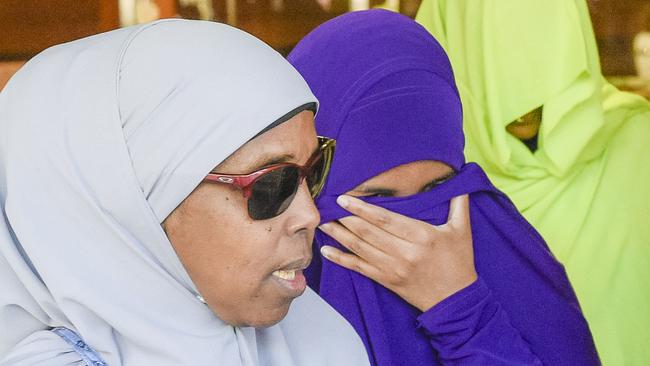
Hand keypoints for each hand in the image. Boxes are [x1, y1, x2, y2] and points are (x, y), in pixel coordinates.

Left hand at [319, 194, 475, 310]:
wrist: (456, 301)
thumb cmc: (459, 262)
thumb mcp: (463, 230)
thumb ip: (458, 202)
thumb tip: (458, 177)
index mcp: (422, 236)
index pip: (385, 219)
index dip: (362, 208)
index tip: (344, 198)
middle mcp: (405, 253)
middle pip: (368, 233)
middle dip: (345, 218)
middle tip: (326, 206)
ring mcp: (393, 269)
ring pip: (360, 249)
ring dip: (338, 235)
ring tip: (322, 223)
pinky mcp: (387, 281)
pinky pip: (359, 268)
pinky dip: (341, 259)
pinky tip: (326, 251)